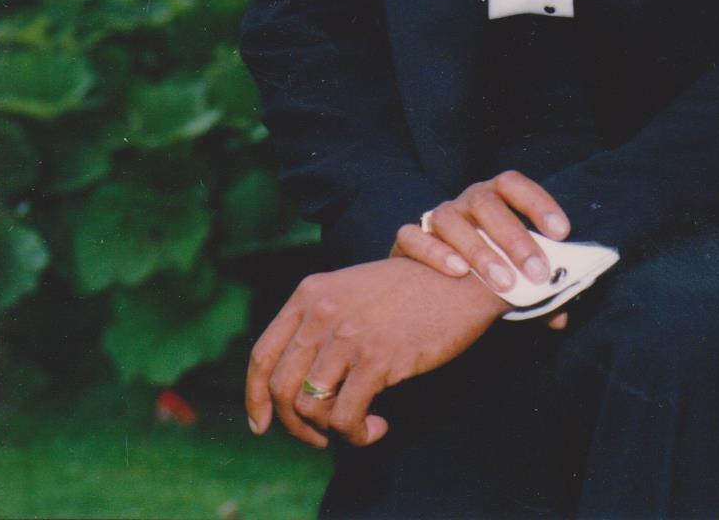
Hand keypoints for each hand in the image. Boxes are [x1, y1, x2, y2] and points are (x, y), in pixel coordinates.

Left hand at [245, 256, 504, 448]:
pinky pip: (345, 417)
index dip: (256, 397)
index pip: (263, 355)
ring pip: (310, 406)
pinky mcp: (375, 358)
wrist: (463, 280)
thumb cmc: (412, 291)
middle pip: (282, 388)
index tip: (263, 424)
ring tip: (357, 426)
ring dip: (330, 430)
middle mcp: (322, 311)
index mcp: (310, 293)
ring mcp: (347, 333)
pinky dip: (357, 434)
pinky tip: (378, 427)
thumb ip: (321, 323)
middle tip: (319, 437)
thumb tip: (295, 381)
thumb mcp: (354, 292)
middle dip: (295, 424)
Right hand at [391, 168, 570, 297]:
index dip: (537, 203)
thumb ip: (536, 295)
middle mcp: (463, 203)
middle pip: (485, 203)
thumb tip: (560, 317)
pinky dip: (435, 252)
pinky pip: (412, 237)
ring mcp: (434, 219)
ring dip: (480, 250)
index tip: (562, 233)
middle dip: (514, 237)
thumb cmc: (482, 277)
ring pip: (451, 219)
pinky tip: (457, 272)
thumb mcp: (512, 278)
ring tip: (503, 282)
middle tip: (537, 272)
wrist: (429, 289)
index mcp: (492, 200)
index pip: (513, 185)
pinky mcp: (406, 242)